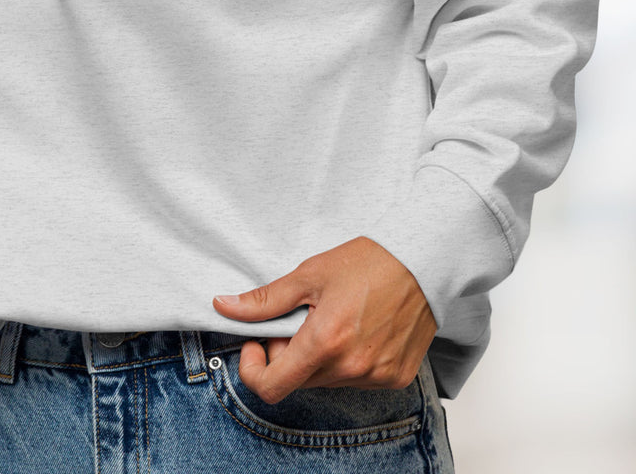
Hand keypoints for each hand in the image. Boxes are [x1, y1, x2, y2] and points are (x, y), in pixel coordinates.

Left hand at [212, 236, 436, 403]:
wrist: (423, 261)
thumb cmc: (367, 262)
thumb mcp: (308, 275)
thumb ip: (264, 300)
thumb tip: (224, 307)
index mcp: (325, 343)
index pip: (272, 387)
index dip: (254, 369)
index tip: (256, 343)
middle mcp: (352, 368)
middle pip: (298, 381)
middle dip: (287, 354)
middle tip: (298, 318)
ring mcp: (377, 377)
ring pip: (326, 381)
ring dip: (317, 358)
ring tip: (331, 319)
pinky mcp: (397, 378)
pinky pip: (356, 380)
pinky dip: (346, 361)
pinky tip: (356, 329)